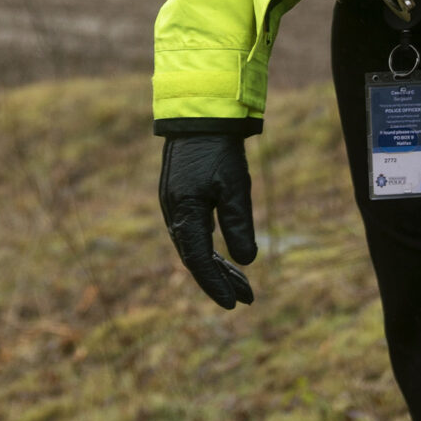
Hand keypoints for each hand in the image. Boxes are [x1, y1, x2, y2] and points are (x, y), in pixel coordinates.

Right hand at [159, 134, 256, 307]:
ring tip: (242, 283)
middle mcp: (174, 213)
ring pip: (194, 246)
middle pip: (196, 258)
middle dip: (220, 280)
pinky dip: (209, 248)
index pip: (200, 262)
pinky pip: (192, 232)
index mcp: (185, 214)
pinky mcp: (178, 197)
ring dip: (216, 266)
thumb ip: (239, 225)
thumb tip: (247, 262)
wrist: (199, 115)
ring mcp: (173, 205)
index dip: (216, 286)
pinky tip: (225, 257)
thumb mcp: (236, 187)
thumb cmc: (219, 150)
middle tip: (247, 298)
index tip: (234, 304)